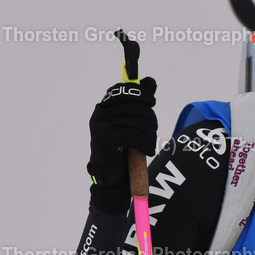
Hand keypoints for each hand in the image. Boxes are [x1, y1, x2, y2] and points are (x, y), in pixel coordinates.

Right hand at [86, 76, 157, 213]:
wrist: (111, 173)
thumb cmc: (123, 147)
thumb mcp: (132, 122)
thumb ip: (139, 102)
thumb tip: (150, 81)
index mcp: (106, 106)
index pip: (125, 90)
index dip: (141, 94)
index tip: (151, 102)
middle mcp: (101, 112)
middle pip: (136, 107)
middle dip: (151, 120)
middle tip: (153, 133)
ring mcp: (101, 125)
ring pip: (137, 122)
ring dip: (150, 135)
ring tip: (151, 145)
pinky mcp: (105, 139)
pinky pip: (132, 135)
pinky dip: (145, 144)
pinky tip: (148, 151)